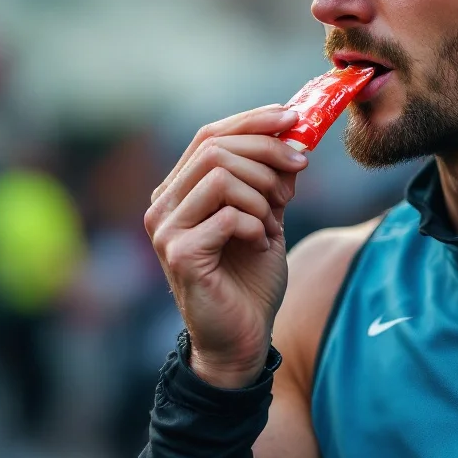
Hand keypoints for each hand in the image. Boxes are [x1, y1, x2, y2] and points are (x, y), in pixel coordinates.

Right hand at [144, 105, 307, 387]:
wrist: (241, 337)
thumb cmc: (250, 278)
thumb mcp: (266, 216)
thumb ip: (271, 178)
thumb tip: (294, 135)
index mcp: (180, 190)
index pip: (210, 135)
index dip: (253, 121)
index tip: (294, 119)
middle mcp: (163, 204)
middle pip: (217, 148)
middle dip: (267, 158)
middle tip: (294, 183)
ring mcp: (166, 229)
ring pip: (222, 177)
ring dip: (261, 196)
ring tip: (272, 224)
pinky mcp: (179, 254)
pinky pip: (228, 215)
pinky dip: (256, 225)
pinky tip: (260, 244)